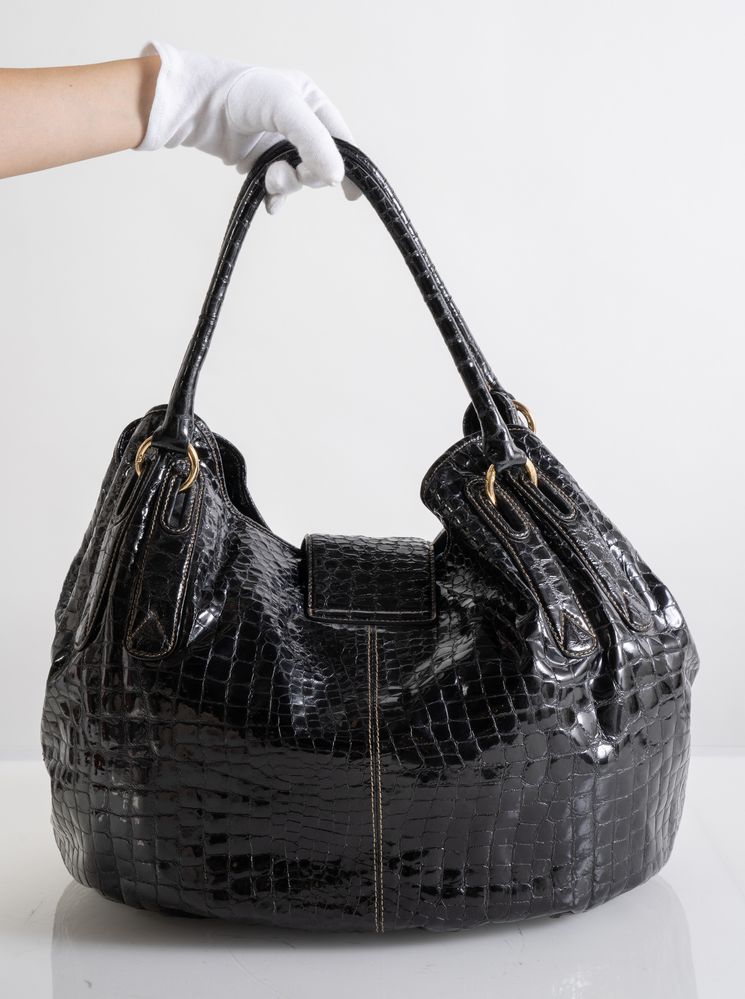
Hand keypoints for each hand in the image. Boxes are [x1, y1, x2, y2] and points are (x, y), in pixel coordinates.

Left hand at [135, 40, 359, 212]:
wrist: (198, 107)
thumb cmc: (241, 95)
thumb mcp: (286, 108)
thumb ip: (314, 141)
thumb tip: (336, 177)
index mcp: (312, 103)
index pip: (341, 138)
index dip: (349, 165)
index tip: (351, 194)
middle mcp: (298, 124)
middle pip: (320, 164)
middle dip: (307, 175)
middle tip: (292, 173)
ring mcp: (278, 145)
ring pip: (298, 179)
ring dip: (286, 185)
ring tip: (269, 179)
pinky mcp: (259, 162)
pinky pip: (277, 189)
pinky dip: (274, 198)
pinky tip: (269, 203)